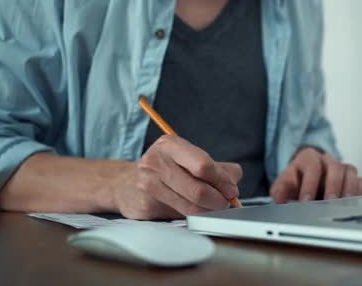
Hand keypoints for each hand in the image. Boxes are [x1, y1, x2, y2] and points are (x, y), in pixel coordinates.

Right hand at [110, 135, 241, 219]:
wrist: (126, 184)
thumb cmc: (166, 171)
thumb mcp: (190, 160)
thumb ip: (217, 168)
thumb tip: (234, 181)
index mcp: (171, 144)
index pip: (203, 165)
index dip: (222, 181)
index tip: (232, 191)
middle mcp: (156, 160)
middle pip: (198, 188)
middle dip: (218, 199)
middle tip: (225, 203)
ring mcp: (147, 182)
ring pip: (190, 205)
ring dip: (208, 210)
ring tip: (213, 208)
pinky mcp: (144, 203)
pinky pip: (179, 214)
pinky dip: (194, 216)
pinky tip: (197, 212)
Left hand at [270, 147, 361, 203]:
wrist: (308, 175)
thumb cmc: (297, 179)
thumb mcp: (285, 182)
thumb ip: (280, 189)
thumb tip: (278, 199)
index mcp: (309, 158)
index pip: (312, 167)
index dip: (309, 184)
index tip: (305, 201)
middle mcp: (327, 160)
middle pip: (335, 167)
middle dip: (333, 186)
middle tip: (330, 202)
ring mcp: (342, 168)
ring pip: (350, 172)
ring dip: (349, 189)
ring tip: (345, 206)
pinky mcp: (352, 178)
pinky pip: (360, 182)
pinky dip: (359, 192)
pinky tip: (354, 204)